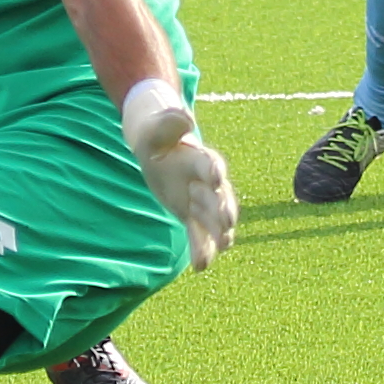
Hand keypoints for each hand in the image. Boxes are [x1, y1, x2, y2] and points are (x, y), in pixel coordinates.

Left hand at [121, 79, 237, 269]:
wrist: (157, 147)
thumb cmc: (156, 134)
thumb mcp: (157, 127)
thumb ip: (171, 122)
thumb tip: (185, 116)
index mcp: (199, 157)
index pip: (209, 164)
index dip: (213, 170)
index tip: (217, 178)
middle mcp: (206, 181)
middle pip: (218, 196)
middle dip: (223, 208)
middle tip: (227, 221)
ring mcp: (201, 199)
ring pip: (213, 219)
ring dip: (219, 233)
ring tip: (224, 246)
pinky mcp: (191, 215)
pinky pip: (198, 234)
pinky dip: (202, 249)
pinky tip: (201, 267)